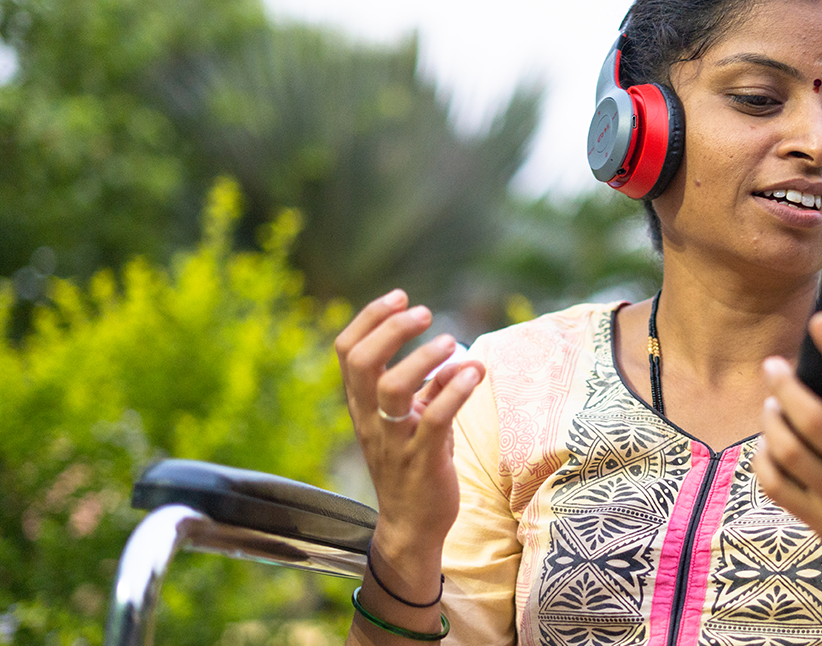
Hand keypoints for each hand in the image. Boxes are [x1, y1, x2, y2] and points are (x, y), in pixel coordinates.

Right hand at [335, 289, 485, 571]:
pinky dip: (454, 391)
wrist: (412, 525)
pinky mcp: (422, 461)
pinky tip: (475, 373)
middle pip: (361, 362)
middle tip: (423, 312)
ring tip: (450, 341)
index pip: (347, 351)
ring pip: (392, 389)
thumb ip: (427, 387)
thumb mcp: (413, 420)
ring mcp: (394, 441)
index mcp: (362, 405)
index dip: (369, 318)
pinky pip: (433, 420)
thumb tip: (455, 356)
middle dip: (390, 329)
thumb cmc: (414, 464)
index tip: (400, 296)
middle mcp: (370, 420)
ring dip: (423, 358)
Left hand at [753, 312, 821, 644]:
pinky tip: (768, 442)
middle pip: (816, 422)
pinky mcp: (820, 522)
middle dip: (787, 386)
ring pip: (790, 452)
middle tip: (774, 364)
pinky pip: (778, 486)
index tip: (821, 322)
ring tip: (772, 400)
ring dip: (772, 420)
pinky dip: (764, 460)